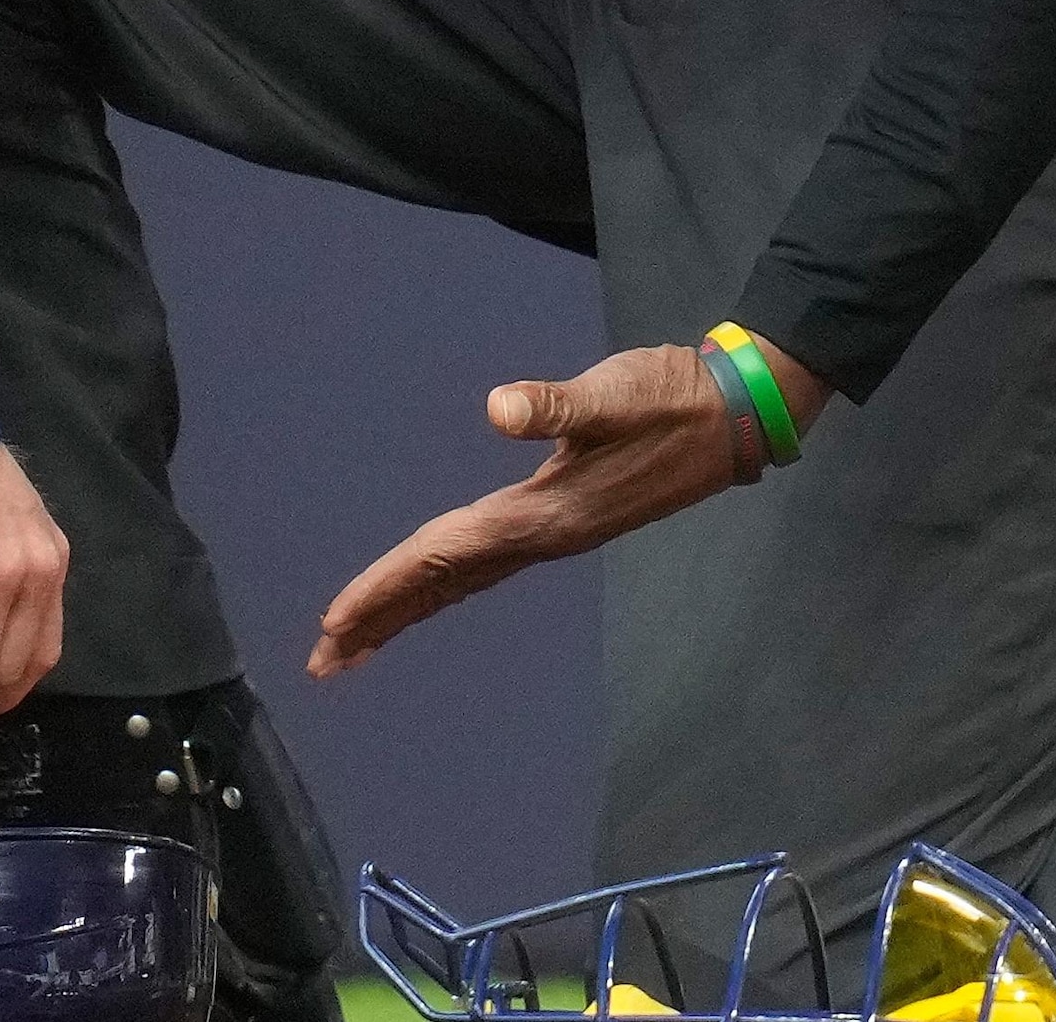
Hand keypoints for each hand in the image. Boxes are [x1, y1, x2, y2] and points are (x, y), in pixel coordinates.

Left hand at [307, 337, 825, 678]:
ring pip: (464, 581)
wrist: (733, 416)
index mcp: (547, 514)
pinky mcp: (563, 518)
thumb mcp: (616, 395)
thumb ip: (560, 405)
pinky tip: (426, 586)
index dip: (388, 583)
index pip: (447, 554)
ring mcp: (555, 532)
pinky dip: (445, 580)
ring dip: (409, 608)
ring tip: (356, 642)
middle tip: (323, 659)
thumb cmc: (671, 398)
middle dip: (384, 618)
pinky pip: (485, 564)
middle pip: (446, 584)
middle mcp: (545, 535)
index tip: (337, 619)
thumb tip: (502, 407)